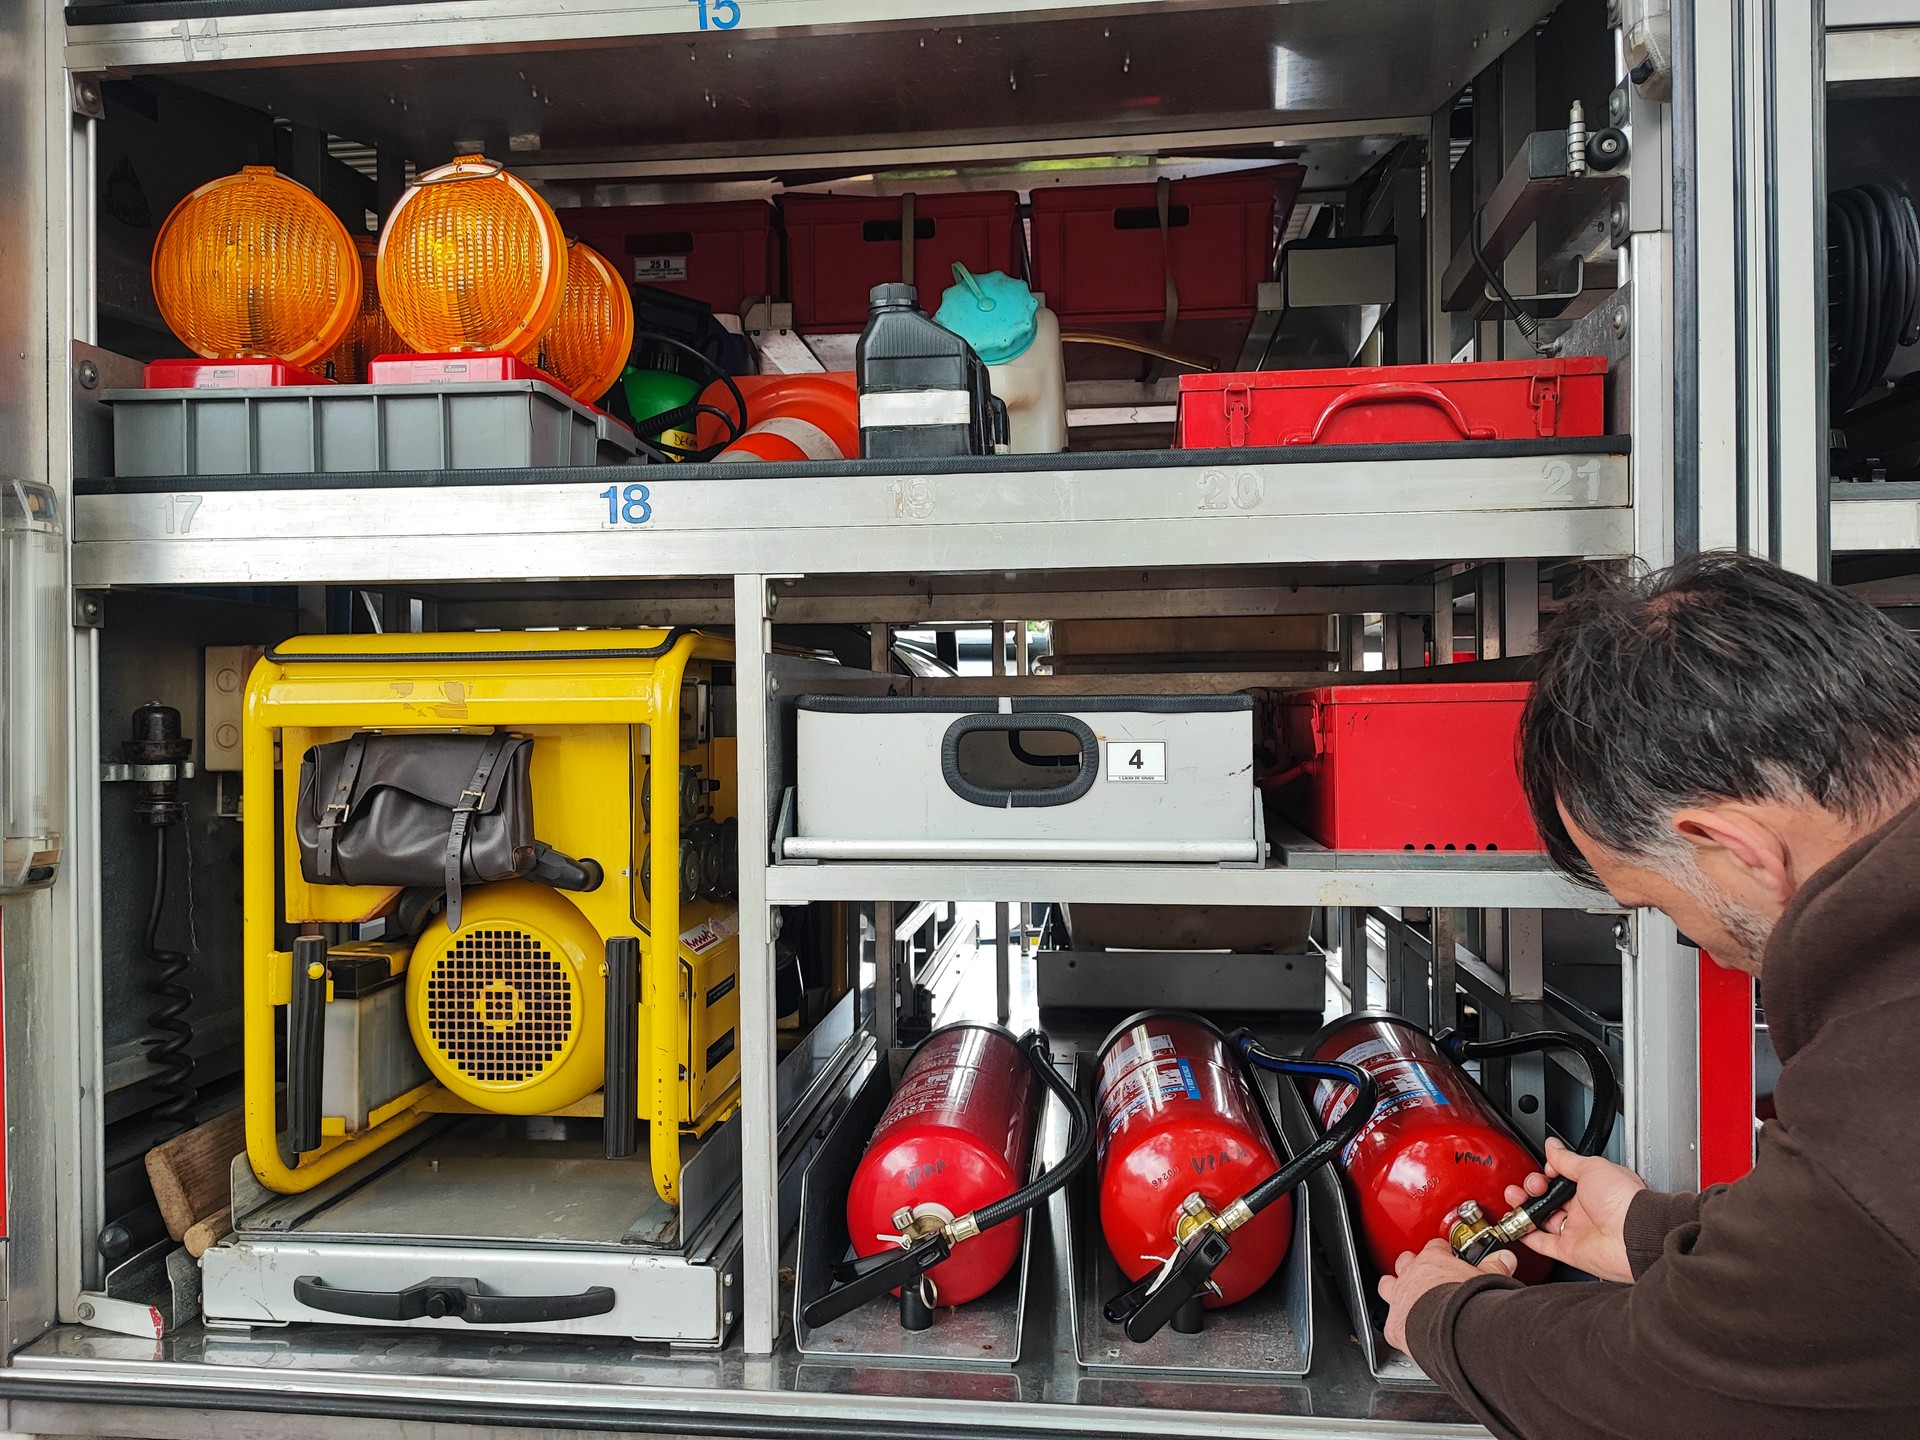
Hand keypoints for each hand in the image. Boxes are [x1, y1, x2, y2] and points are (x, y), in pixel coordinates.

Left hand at [1378, 1239, 1515, 1350]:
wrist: (1453, 1330)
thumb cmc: (1468, 1303)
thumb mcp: (1486, 1279)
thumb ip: (1494, 1267)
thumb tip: (1506, 1258)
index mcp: (1433, 1260)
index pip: (1435, 1247)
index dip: (1442, 1252)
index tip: (1448, 1256)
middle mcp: (1411, 1275)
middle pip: (1405, 1262)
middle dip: (1412, 1267)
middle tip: (1423, 1274)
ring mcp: (1399, 1299)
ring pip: (1387, 1285)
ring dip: (1394, 1289)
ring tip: (1405, 1296)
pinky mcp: (1394, 1325)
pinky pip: (1390, 1322)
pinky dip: (1397, 1326)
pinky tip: (1405, 1331)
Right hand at [1503, 1136, 1645, 1283]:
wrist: (1635, 1235)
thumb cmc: (1624, 1201)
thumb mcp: (1592, 1167)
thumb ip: (1567, 1160)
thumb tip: (1553, 1146)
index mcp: (1593, 1187)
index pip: (1561, 1178)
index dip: (1548, 1172)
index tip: (1544, 1170)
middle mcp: (1585, 1209)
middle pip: (1549, 1197)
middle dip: (1533, 1188)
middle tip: (1532, 1186)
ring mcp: (1577, 1230)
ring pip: (1542, 1219)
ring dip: (1525, 1208)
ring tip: (1515, 1199)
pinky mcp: (1571, 1250)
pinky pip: (1543, 1244)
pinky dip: (1528, 1236)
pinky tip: (1517, 1226)